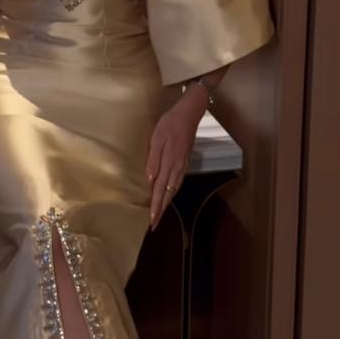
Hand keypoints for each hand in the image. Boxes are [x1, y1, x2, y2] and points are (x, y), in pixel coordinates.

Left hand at [146, 85, 208, 231]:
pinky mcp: (184, 162)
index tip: (152, 220)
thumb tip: (150, 179)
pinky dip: (172, 192)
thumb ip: (154, 159)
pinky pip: (177, 182)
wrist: (189, 114)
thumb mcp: (157, 138)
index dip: (156, 206)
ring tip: (160, 213)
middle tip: (155, 224)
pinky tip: (168, 195)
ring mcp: (182, 165)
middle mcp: (176, 168)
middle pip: (168, 194)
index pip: (160, 190)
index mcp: (169, 163)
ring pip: (173, 190)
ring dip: (166, 203)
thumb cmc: (169, 123)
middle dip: (161, 209)